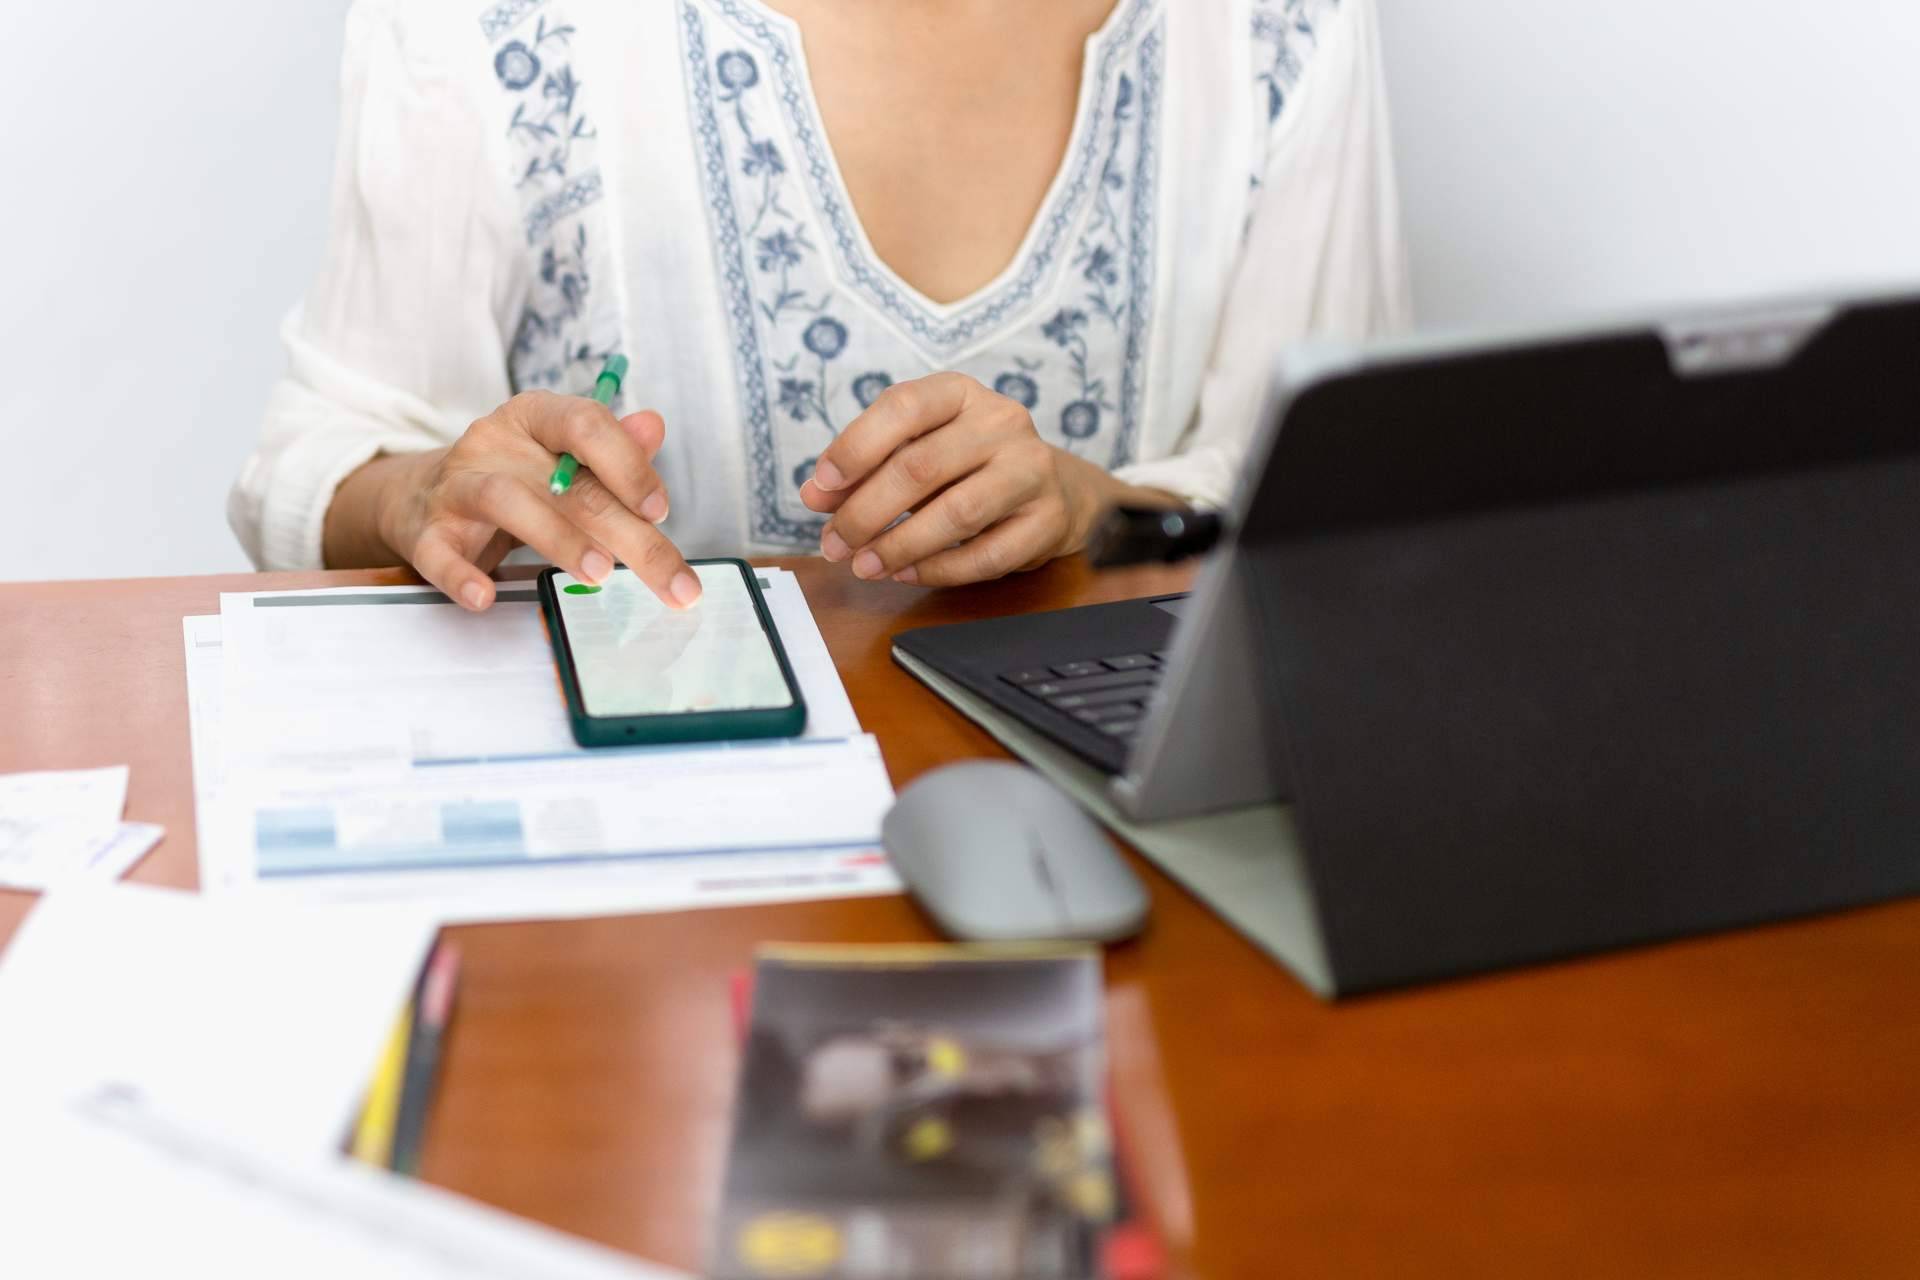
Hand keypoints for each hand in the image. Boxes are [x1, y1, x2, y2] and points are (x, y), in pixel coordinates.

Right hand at [333, 390, 700, 610]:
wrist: (421, 495)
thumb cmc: (514, 477)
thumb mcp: (562, 456)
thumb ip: (613, 448)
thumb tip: (653, 427)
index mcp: (536, 419)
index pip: (585, 425)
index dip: (628, 466)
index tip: (661, 510)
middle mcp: (494, 443)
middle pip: (567, 484)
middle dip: (626, 533)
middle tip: (670, 581)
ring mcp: (457, 486)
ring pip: (506, 502)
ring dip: (558, 538)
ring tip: (599, 572)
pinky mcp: (426, 532)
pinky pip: (439, 553)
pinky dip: (460, 575)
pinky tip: (484, 596)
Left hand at [797, 372, 1126, 585]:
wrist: (1054, 488)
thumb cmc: (967, 464)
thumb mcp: (916, 448)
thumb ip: (865, 467)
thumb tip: (816, 495)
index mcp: (961, 392)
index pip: (903, 407)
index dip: (855, 447)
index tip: (821, 486)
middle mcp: (1002, 422)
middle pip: (922, 467)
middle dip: (865, 512)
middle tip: (833, 545)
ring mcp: (1031, 470)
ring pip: (956, 514)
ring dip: (898, 546)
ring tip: (863, 566)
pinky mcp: (1047, 520)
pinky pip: (986, 555)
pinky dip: (938, 570)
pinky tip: (906, 574)